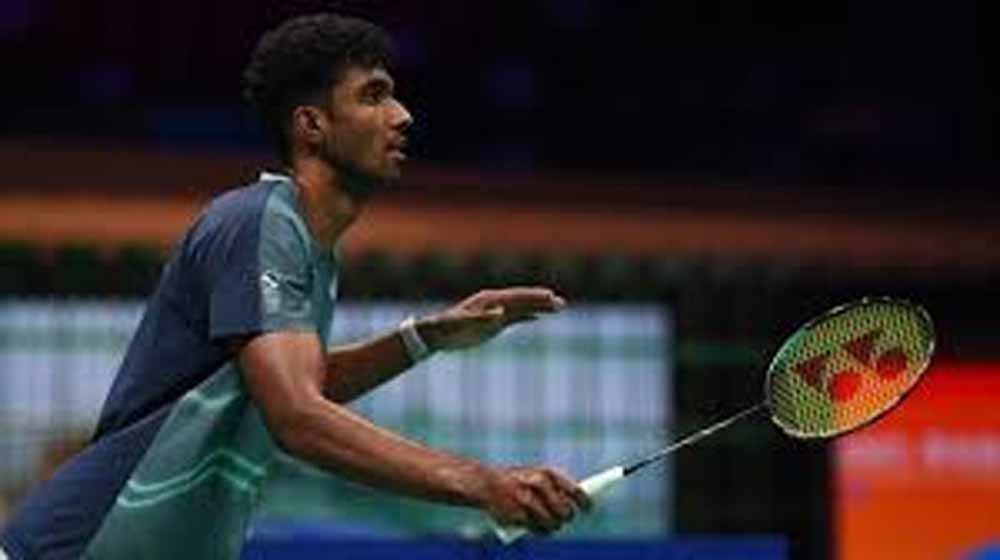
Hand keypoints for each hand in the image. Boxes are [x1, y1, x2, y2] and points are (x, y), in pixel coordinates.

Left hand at [416, 287, 565, 350]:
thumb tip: (501, 312)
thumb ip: (482, 317)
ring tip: (558, 308)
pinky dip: (527, 317)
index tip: (550, 297)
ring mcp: (495, 313)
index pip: (517, 297)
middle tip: (561, 303)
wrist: (436, 334)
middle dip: (542, 302)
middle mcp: (495, 303)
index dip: (533, 297)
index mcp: (489, 300)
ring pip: (522, 309)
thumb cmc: (448, 327)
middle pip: (523, 301)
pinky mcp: (493, 324)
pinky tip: (538, 318)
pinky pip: (515, 319)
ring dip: (539, 309)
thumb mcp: (463, 322)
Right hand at [482, 466, 591, 534]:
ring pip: (554, 523)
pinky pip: (538, 530)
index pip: (575, 490)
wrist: (485, 484)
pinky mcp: (519, 516)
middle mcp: (540, 485)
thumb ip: (555, 487)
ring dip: (554, 527)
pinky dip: (541, 531)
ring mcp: (529, 501)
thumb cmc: (516, 481)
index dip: (585, 502)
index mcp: (547, 473)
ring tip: (553, 524)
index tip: (589, 509)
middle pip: (566, 511)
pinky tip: (539, 528)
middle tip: (565, 517)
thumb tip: (580, 501)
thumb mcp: (536, 475)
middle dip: (566, 516)